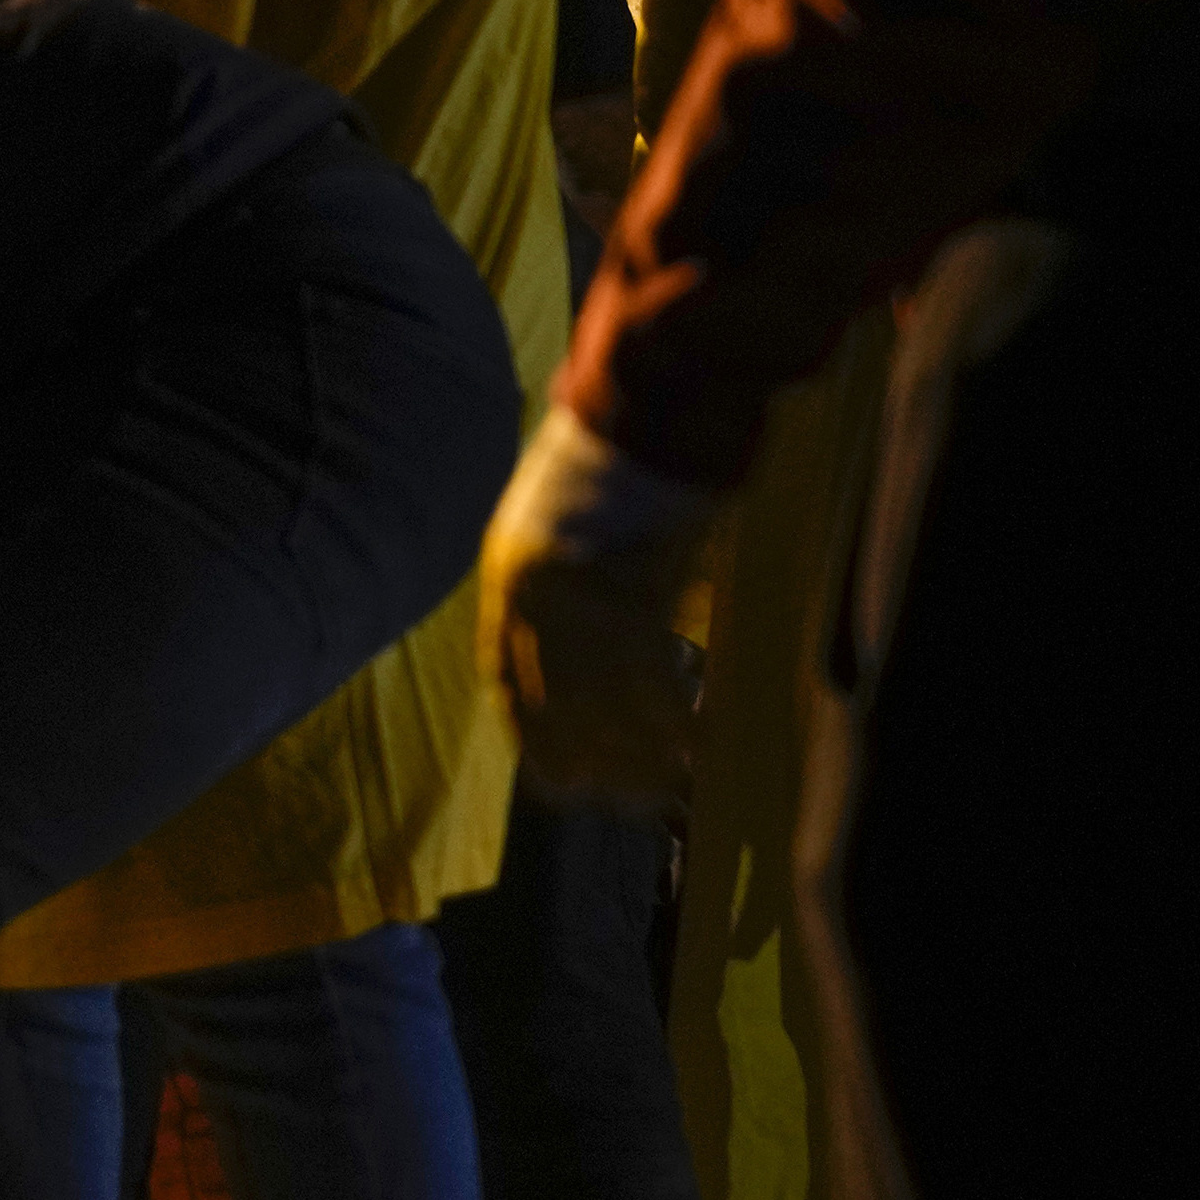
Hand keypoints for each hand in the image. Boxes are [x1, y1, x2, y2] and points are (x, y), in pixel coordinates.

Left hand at [480, 403, 714, 816]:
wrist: (642, 395)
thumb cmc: (612, 449)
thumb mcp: (557, 513)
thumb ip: (562, 574)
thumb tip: (594, 623)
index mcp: (508, 575)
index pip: (505, 676)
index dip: (529, 729)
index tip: (550, 772)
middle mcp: (531, 594)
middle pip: (551, 701)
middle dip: (577, 760)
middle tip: (608, 804)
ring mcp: (581, 593)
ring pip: (605, 701)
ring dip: (633, 754)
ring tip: (660, 795)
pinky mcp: (634, 587)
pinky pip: (654, 674)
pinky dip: (672, 716)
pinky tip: (694, 748)